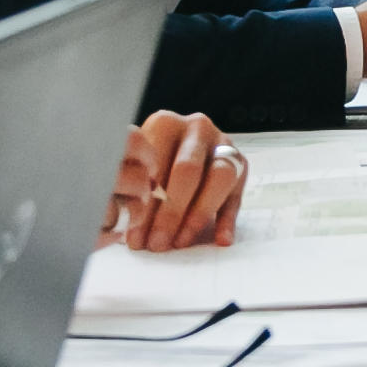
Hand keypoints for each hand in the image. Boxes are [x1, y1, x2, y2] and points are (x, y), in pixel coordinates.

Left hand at [116, 111, 247, 251]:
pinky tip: (219, 239)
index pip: (157, 163)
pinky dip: (228, 220)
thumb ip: (133, 188)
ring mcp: (222, 144)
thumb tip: (125, 228)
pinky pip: (236, 195)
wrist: (177, 146)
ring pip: (219, 178)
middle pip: (188, 170)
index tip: (135, 235)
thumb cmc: (147, 163)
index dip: (144, 202)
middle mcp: (196, 128)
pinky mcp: (241, 165)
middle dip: (171, 212)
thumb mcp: (135, 166)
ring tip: (180, 242)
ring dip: (198, 215)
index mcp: (165, 123)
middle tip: (157, 243)